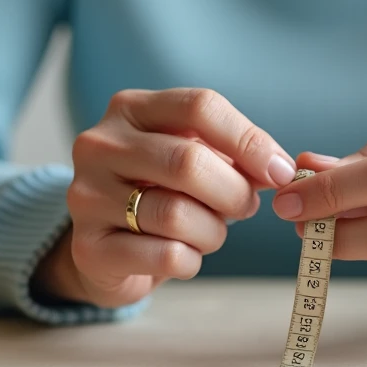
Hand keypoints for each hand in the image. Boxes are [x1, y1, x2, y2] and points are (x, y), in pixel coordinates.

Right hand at [33, 88, 295, 307]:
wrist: (106, 249)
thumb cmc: (160, 194)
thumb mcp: (193, 159)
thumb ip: (232, 156)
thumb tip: (278, 169)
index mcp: (130, 109)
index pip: (199, 106)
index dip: (249, 140)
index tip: (279, 170)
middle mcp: (100, 145)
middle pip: (189, 161)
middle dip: (234, 191)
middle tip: (247, 207)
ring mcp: (87, 196)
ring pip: (177, 214)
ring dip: (213, 231)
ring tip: (211, 233)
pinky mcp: (89, 248)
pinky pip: (165, 256)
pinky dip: (191, 260)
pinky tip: (185, 255)